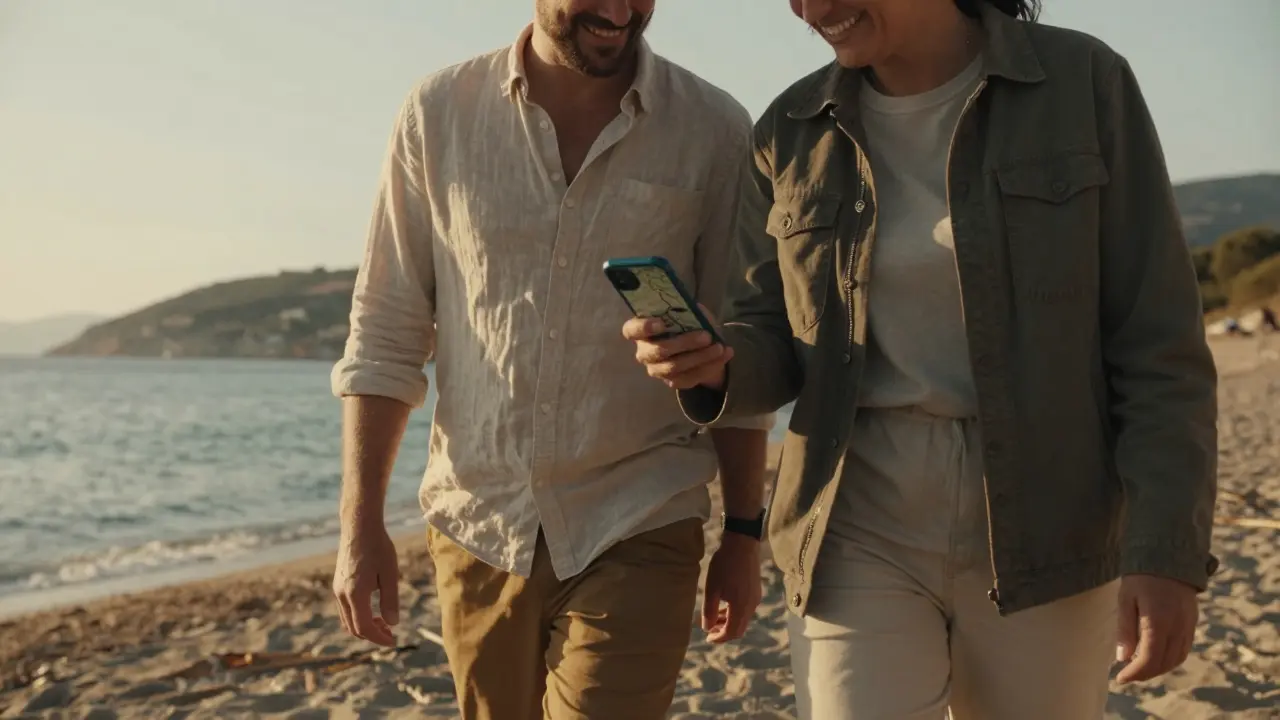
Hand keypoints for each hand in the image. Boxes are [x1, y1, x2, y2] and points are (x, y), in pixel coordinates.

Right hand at [333, 522, 399, 646]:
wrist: (359, 525)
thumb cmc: (378, 547)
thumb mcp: (390, 573)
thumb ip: (390, 600)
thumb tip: (393, 623)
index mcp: (355, 594)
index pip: (364, 628)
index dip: (379, 639)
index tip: (393, 641)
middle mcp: (341, 594)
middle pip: (353, 628)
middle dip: (372, 634)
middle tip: (391, 633)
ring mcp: (337, 588)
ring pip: (347, 619)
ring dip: (364, 626)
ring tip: (383, 621)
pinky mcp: (338, 582)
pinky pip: (345, 608)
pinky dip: (358, 615)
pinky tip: (373, 608)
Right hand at [621, 306, 732, 389]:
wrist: (699, 346)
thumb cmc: (686, 323)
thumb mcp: (688, 313)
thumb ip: (689, 311)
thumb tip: (696, 310)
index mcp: (641, 330)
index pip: (631, 330)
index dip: (644, 327)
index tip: (661, 322)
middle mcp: (645, 352)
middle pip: (659, 351)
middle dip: (684, 343)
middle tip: (707, 336)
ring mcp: (657, 369)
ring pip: (675, 367)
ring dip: (701, 357)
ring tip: (720, 348)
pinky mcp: (672, 382)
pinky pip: (689, 378)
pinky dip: (710, 366)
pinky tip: (725, 355)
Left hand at [701, 532, 761, 642]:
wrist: (742, 544)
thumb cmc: (724, 566)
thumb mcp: (712, 589)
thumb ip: (709, 611)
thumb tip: (707, 628)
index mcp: (741, 608)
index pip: (732, 632)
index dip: (719, 638)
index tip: (707, 638)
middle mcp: (751, 606)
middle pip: (739, 628)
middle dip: (724, 632)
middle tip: (710, 631)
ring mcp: (755, 598)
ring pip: (742, 618)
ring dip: (728, 622)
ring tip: (713, 618)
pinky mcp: (756, 590)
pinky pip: (746, 609)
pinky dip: (734, 613)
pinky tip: (724, 606)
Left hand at [1115, 573, 1198, 682]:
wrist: (1169, 556)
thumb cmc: (1141, 577)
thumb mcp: (1126, 600)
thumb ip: (1125, 629)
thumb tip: (1123, 657)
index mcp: (1158, 621)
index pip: (1149, 659)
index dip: (1135, 673)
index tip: (1121, 677)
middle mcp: (1177, 627)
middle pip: (1164, 663)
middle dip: (1145, 673)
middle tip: (1128, 674)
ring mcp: (1188, 625)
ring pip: (1177, 658)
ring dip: (1159, 668)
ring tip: (1140, 667)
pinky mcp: (1192, 622)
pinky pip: (1184, 648)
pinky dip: (1171, 658)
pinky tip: (1157, 656)